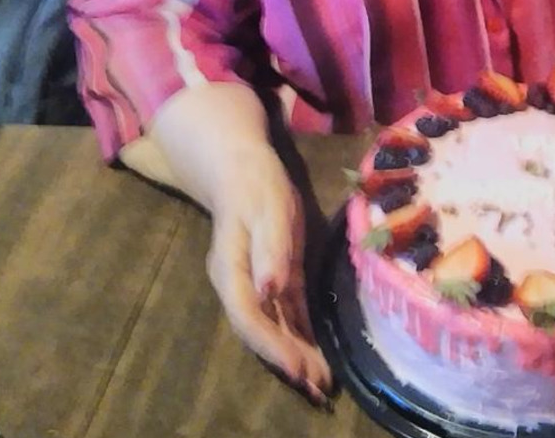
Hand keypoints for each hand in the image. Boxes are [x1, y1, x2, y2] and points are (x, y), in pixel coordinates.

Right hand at [125, 84, 333, 403]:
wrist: (242, 167)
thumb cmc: (255, 184)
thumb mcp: (267, 209)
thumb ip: (270, 249)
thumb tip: (270, 289)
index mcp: (231, 270)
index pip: (249, 317)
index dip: (273, 345)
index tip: (298, 367)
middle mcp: (241, 284)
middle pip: (262, 330)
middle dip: (288, 360)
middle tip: (319, 388)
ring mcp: (257, 283)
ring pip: (276, 326)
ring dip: (298, 353)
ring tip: (323, 382)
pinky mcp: (275, 276)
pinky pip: (287, 312)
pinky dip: (302, 333)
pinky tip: (318, 353)